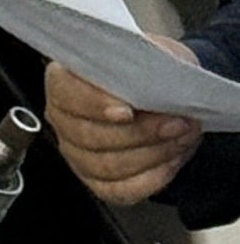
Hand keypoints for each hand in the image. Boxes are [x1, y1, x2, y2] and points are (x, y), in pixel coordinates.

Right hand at [44, 38, 202, 205]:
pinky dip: (149, 179)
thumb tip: (150, 86)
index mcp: (64, 80)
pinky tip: (169, 162)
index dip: (94, 104)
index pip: (66, 94)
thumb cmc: (152, 72)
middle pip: (88, 135)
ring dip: (150, 154)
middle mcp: (63, 118)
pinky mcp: (95, 179)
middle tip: (175, 123)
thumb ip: (145, 65)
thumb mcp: (152, 54)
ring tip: (180, 138)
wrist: (166, 95)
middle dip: (139, 132)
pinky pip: (118, 190)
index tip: (127, 111)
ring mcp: (76, 152)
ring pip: (106, 165)